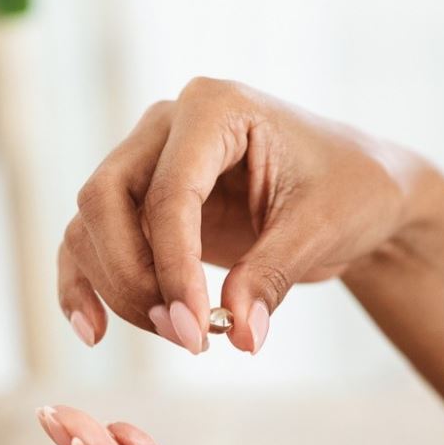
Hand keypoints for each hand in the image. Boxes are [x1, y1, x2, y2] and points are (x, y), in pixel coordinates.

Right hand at [58, 77, 429, 353]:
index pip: (169, 192)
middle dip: (134, 278)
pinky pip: (90, 242)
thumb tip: (242, 336)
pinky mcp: (139, 204)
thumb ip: (273, 276)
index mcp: (215, 108)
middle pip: (104, 200)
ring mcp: (145, 162)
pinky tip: (94, 331)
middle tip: (185, 336)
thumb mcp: (323, 229)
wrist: (358, 190)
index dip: (174, 268)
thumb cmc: (350, 190)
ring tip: (179, 336)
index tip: (195, 329)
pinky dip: (85, 286)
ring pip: (91, 226)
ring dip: (120, 290)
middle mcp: (166, 126)